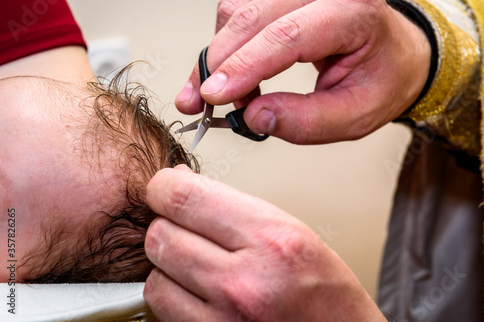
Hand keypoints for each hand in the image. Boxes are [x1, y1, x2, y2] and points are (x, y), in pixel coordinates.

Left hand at [143, 165, 384, 320]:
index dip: (164, 187)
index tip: (165, 188)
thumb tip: (179, 182)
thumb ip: (231, 205)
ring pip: (154, 273)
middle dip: (167, 224)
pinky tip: (196, 289)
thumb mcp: (290, 230)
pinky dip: (171, 294)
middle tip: (186, 226)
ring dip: (167, 263)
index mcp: (270, 239)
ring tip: (196, 262)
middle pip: (161, 235)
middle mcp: (244, 281)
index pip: (184, 198)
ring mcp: (223, 319)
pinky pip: (162, 307)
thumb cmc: (322, 289)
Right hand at [175, 0, 429, 143]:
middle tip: (202, 104)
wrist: (393, 53)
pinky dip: (227, 43)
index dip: (243, 68)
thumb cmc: (381, 79)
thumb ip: (306, 121)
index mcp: (352, 11)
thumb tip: (253, 116)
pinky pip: (239, 8)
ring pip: (237, 9)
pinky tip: (234, 70)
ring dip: (219, 55)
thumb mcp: (356, 115)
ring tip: (229, 94)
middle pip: (252, 17)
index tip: (211, 97)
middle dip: (217, 65)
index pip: (287, 36)